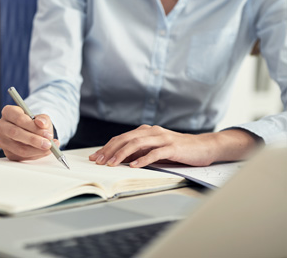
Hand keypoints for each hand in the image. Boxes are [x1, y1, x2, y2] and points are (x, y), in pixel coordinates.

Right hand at [0, 105, 57, 160]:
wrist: (32, 132)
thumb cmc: (35, 123)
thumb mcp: (41, 118)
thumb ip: (43, 119)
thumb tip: (42, 123)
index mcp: (8, 112)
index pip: (18, 118)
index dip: (33, 126)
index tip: (47, 133)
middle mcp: (1, 126)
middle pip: (15, 133)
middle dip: (34, 140)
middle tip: (48, 144)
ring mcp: (3, 140)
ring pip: (19, 148)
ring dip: (37, 150)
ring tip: (49, 148)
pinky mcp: (7, 152)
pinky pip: (22, 157)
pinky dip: (36, 155)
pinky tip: (44, 151)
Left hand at [89, 125, 258, 167]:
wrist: (203, 147)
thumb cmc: (177, 150)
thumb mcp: (154, 149)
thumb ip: (139, 151)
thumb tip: (119, 159)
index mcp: (145, 131)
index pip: (121, 138)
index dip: (107, 147)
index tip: (95, 157)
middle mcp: (152, 132)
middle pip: (125, 139)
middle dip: (109, 150)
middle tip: (99, 161)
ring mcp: (162, 138)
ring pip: (137, 144)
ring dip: (122, 154)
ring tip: (112, 164)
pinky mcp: (172, 147)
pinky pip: (154, 153)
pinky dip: (142, 159)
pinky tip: (134, 166)